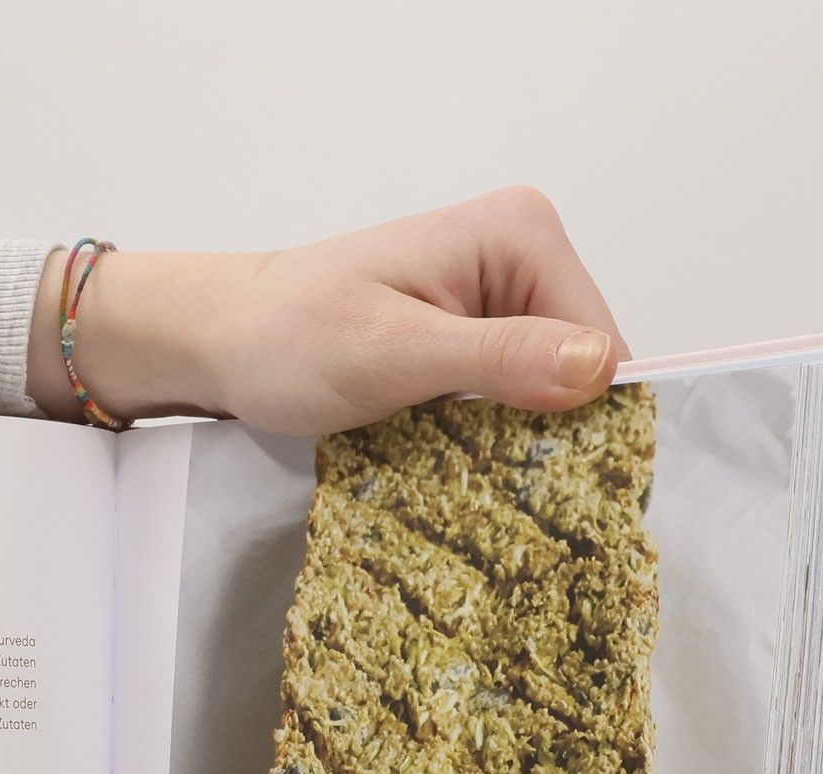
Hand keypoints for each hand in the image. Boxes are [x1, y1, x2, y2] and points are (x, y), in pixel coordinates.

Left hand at [28, 187, 628, 433]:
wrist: (220, 342)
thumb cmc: (290, 339)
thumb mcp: (394, 352)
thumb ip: (496, 357)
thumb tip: (596, 369)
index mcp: (521, 235)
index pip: (602, 344)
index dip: (582, 418)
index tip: (545, 484)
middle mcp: (520, 255)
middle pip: (580, 370)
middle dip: (547, 432)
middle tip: (496, 490)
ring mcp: (495, 298)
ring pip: (546, 392)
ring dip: (515, 442)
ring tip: (471, 481)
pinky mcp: (468, 338)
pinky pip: (507, 397)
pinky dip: (488, 437)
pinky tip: (457, 466)